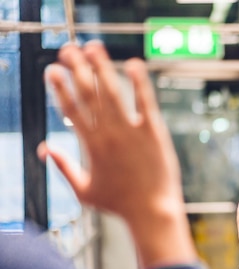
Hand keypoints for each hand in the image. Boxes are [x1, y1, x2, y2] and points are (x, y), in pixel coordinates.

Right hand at [40, 41, 195, 268]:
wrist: (152, 212)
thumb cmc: (120, 205)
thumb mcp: (84, 192)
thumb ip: (63, 169)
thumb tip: (44, 150)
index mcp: (90, 146)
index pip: (70, 110)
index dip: (60, 87)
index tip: (52, 70)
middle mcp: (109, 135)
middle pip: (88, 94)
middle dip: (76, 68)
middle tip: (68, 48)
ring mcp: (132, 132)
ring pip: (113, 92)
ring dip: (102, 67)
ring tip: (94, 47)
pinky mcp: (154, 133)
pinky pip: (145, 102)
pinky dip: (139, 82)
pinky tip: (133, 63)